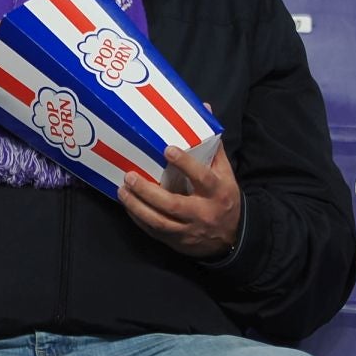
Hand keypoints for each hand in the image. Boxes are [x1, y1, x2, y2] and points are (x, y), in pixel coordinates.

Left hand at [119, 142, 242, 258]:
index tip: (167, 149)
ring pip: (159, 221)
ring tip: (122, 191)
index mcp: (217, 193)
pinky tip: (128, 205)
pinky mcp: (177, 241)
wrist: (232, 237)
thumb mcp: (226, 175)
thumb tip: (205, 114)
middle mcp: (202, 213)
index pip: (202, 178)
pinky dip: (138, 219)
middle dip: (148, 191)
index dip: (185, 164)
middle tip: (130, 176)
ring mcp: (188, 230)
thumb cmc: (224, 198)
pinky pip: (154, 231)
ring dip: (137, 206)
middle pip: (173, 204)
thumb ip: (213, 150)